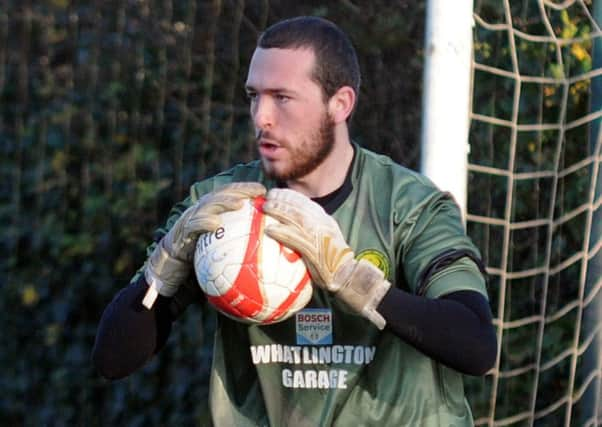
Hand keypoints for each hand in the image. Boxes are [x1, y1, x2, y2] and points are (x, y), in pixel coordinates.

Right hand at [142, 182, 265, 307]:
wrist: (168, 271)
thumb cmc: (197, 263)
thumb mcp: (219, 253)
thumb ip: (237, 247)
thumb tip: (264, 253)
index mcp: (210, 212)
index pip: (230, 195)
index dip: (245, 189)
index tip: (264, 190)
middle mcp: (199, 212)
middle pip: (221, 195)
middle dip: (239, 190)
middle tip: (257, 192)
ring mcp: (189, 220)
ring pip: (207, 206)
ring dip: (224, 203)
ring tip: (240, 204)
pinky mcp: (179, 232)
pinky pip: (192, 225)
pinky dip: (204, 223)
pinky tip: (216, 224)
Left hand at [263, 189, 389, 328]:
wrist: (345, 274)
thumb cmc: (331, 258)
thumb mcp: (324, 236)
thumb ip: (311, 227)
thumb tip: (290, 221)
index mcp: (325, 219)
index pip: (305, 202)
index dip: (289, 195)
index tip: (276, 192)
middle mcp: (323, 223)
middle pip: (299, 206)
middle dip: (282, 199)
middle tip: (268, 196)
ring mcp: (318, 235)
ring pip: (296, 218)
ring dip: (279, 211)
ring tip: (266, 208)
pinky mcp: (313, 249)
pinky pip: (294, 238)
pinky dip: (281, 232)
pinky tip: (270, 229)